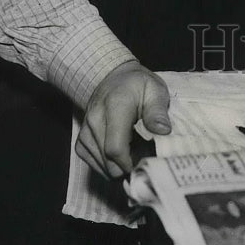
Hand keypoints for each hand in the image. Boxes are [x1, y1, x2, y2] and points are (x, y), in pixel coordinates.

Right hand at [76, 60, 170, 178]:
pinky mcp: (81, 141)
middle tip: (143, 154)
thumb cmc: (138, 85)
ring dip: (119, 165)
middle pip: (108, 161)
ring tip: (133, 148)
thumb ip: (158, 111)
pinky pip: (93, 163)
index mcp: (115, 105)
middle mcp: (95, 119)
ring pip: (101, 165)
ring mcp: (85, 131)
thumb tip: (163, 131)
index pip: (115, 148)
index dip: (131, 162)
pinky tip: (121, 150)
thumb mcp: (155, 90)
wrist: (115, 78)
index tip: (146, 160)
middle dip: (128, 165)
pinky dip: (109, 163)